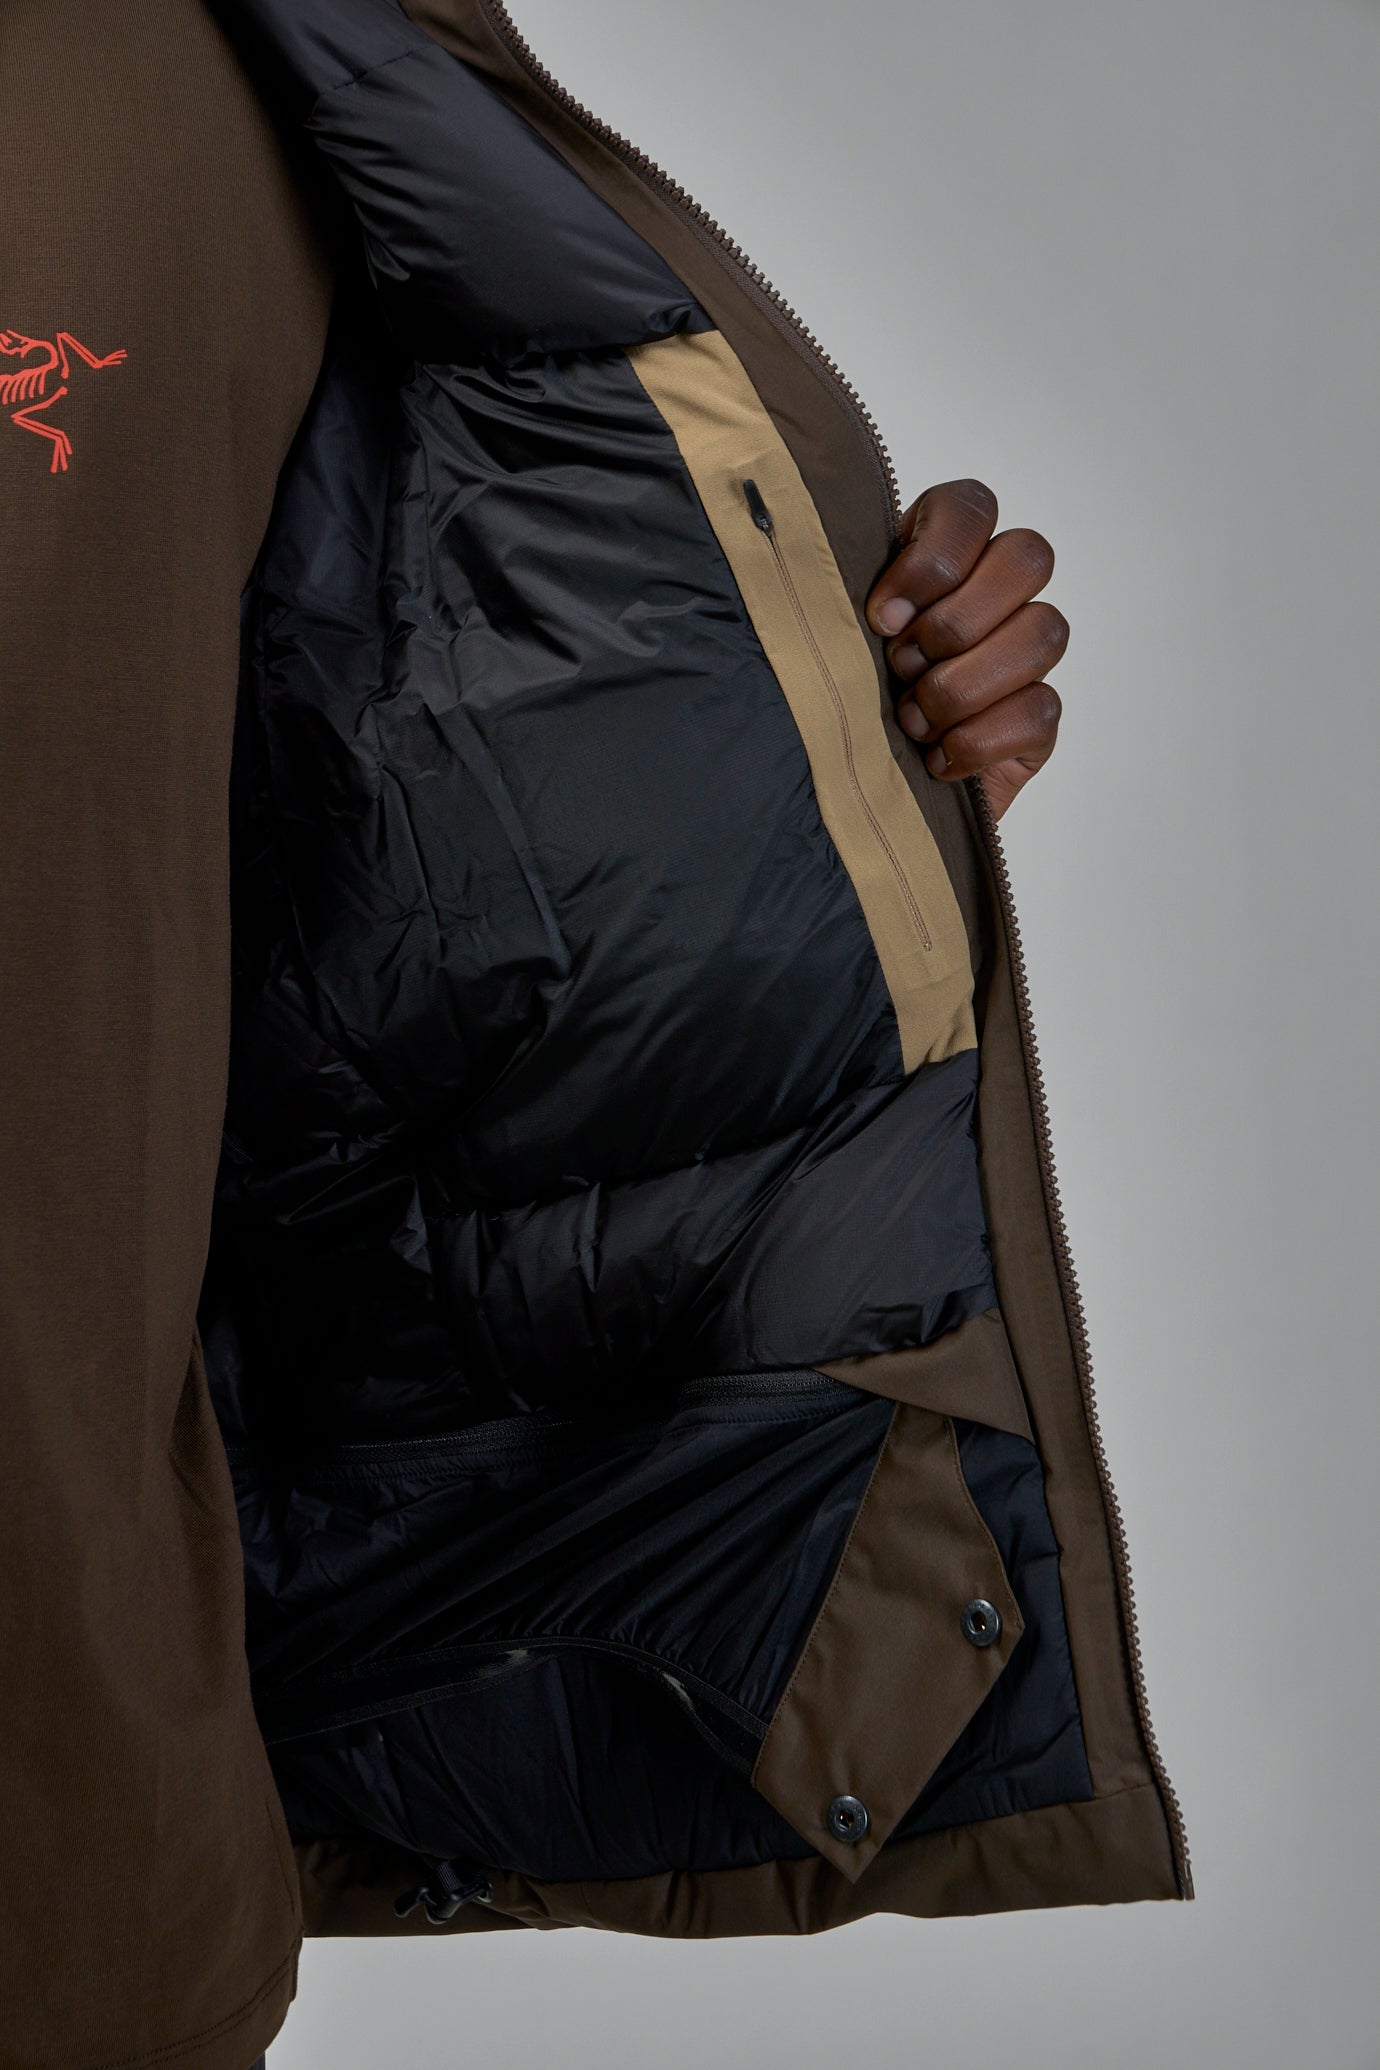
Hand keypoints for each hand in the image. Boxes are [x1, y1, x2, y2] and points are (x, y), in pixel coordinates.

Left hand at [866, 479, 1066, 819]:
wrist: (847, 798)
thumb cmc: (832, 707)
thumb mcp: (826, 640)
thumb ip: (841, 593)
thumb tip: (857, 594)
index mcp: (939, 558)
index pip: (972, 507)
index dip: (934, 558)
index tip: (881, 618)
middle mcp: (993, 597)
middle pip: (1028, 557)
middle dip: (956, 621)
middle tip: (900, 666)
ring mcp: (1023, 658)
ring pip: (1044, 631)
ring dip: (964, 682)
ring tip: (911, 719)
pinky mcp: (1036, 722)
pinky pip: (1040, 710)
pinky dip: (979, 739)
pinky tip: (936, 759)